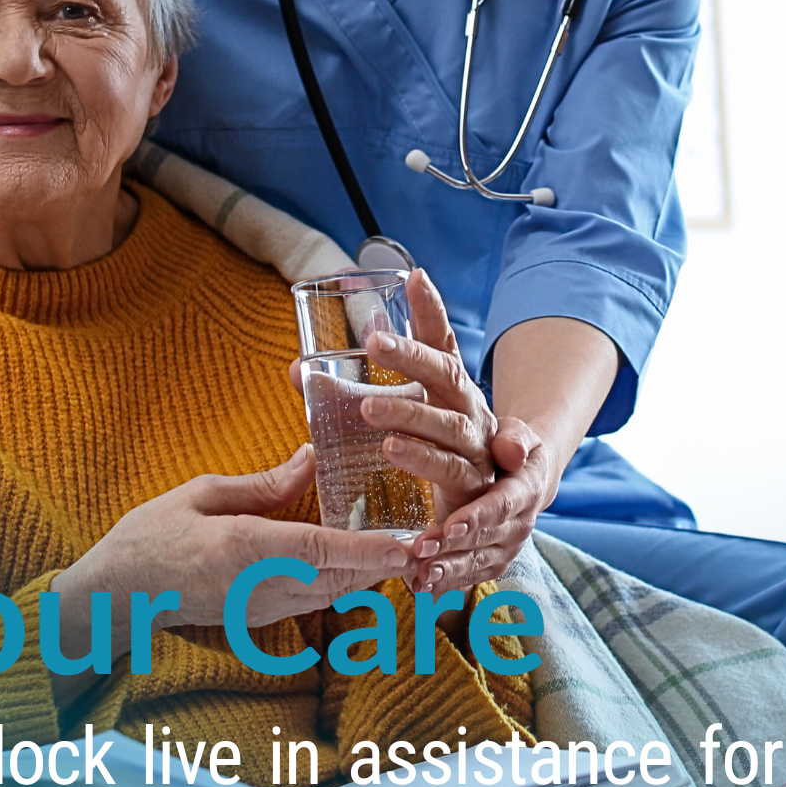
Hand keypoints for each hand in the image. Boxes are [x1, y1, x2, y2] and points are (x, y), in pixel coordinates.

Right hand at [52, 447, 411, 651]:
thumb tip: (309, 460)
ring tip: (413, 545)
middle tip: (434, 539)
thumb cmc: (150, 538)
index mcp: (243, 551)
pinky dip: (348, 579)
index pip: (318, 552)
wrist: (119, 597)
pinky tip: (368, 559)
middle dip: (389, 562)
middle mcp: (261, 587)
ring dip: (374, 572)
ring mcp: (264, 607)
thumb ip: (261, 485)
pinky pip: (318, 597)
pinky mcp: (264, 615)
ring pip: (336, 592)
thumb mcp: (200, 495)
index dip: (368, 550)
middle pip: (341, 577)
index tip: (407, 545)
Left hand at [360, 267, 499, 512]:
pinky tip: (391, 451)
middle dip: (413, 356)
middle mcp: (468, 409)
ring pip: (447, 425)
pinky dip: (422, 461)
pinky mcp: (473, 486)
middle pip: (446, 375)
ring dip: (410, 414)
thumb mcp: (398, 417)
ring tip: (369, 408)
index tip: (416, 276)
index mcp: (450, 387)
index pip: (442, 341)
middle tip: (374, 341)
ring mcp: (475, 447)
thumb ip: (348, 394)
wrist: (487, 510)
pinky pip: (450, 471)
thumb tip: (298, 369)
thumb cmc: (433, 451)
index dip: (431, 310)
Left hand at [410, 417, 553, 592]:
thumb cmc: (510, 446)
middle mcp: (520, 524)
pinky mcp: (494, 561)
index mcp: (526, 489)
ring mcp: (508, 546)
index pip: (502, 505)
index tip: (450, 525)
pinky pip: (470, 575)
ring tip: (418, 575)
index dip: (477, 517)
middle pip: (484, 538)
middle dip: (452, 547)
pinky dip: (446, 584)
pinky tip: (421, 589)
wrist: (527, 475)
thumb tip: (511, 452)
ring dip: (447, 570)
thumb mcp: (517, 432)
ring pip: (476, 561)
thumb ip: (513, 438)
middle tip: (420, 550)